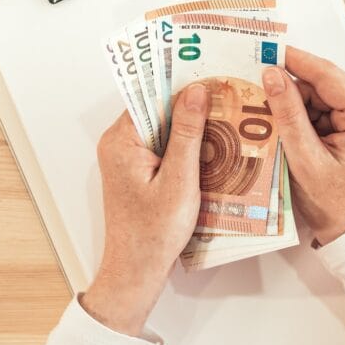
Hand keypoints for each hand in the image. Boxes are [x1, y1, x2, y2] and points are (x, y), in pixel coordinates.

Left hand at [82, 83, 209, 335]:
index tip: (210, 74)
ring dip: (191, 127)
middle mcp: (119, 144)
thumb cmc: (154, 233)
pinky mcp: (137, 171)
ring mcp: (127, 158)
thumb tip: (196, 91)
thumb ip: (187, 133)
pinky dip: (185, 146)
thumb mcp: (179, 180)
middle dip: (190, 105)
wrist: (136, 270)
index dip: (181, 84)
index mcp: (121, 141)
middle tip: (226, 97)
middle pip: (157, 109)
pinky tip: (210, 150)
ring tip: (225, 120)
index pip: (151, 96)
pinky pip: (162, 146)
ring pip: (163, 128)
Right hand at [261, 47, 344, 245]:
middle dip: (287, 88)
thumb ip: (288, 115)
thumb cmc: (334, 203)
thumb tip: (271, 76)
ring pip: (316, 96)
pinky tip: (278, 126)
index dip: (296, 60)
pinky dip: (297, 116)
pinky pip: (319, 110)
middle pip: (321, 84)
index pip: (328, 76)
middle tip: (253, 86)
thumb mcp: (305, 159)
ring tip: (262, 115)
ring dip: (290, 104)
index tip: (267, 49)